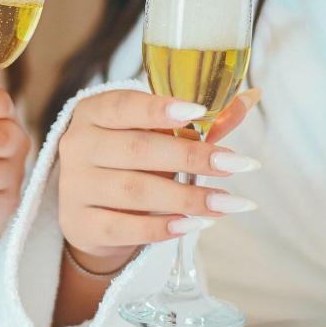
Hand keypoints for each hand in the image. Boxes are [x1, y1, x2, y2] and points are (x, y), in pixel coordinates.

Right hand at [58, 88, 260, 269]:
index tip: (200, 112)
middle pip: (137, 149)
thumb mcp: (155, 136)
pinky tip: (195, 224)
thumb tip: (250, 98)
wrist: (89, 209)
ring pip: (135, 191)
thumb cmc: (130, 161)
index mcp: (94, 112)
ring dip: (187, 197)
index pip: (124, 105)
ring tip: (229, 202)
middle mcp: (78, 145)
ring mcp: (75, 186)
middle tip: (235, 164)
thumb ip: (198, 122)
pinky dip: (163, 228)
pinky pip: (125, 227)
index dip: (160, 108)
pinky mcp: (80, 224)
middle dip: (192, 156)